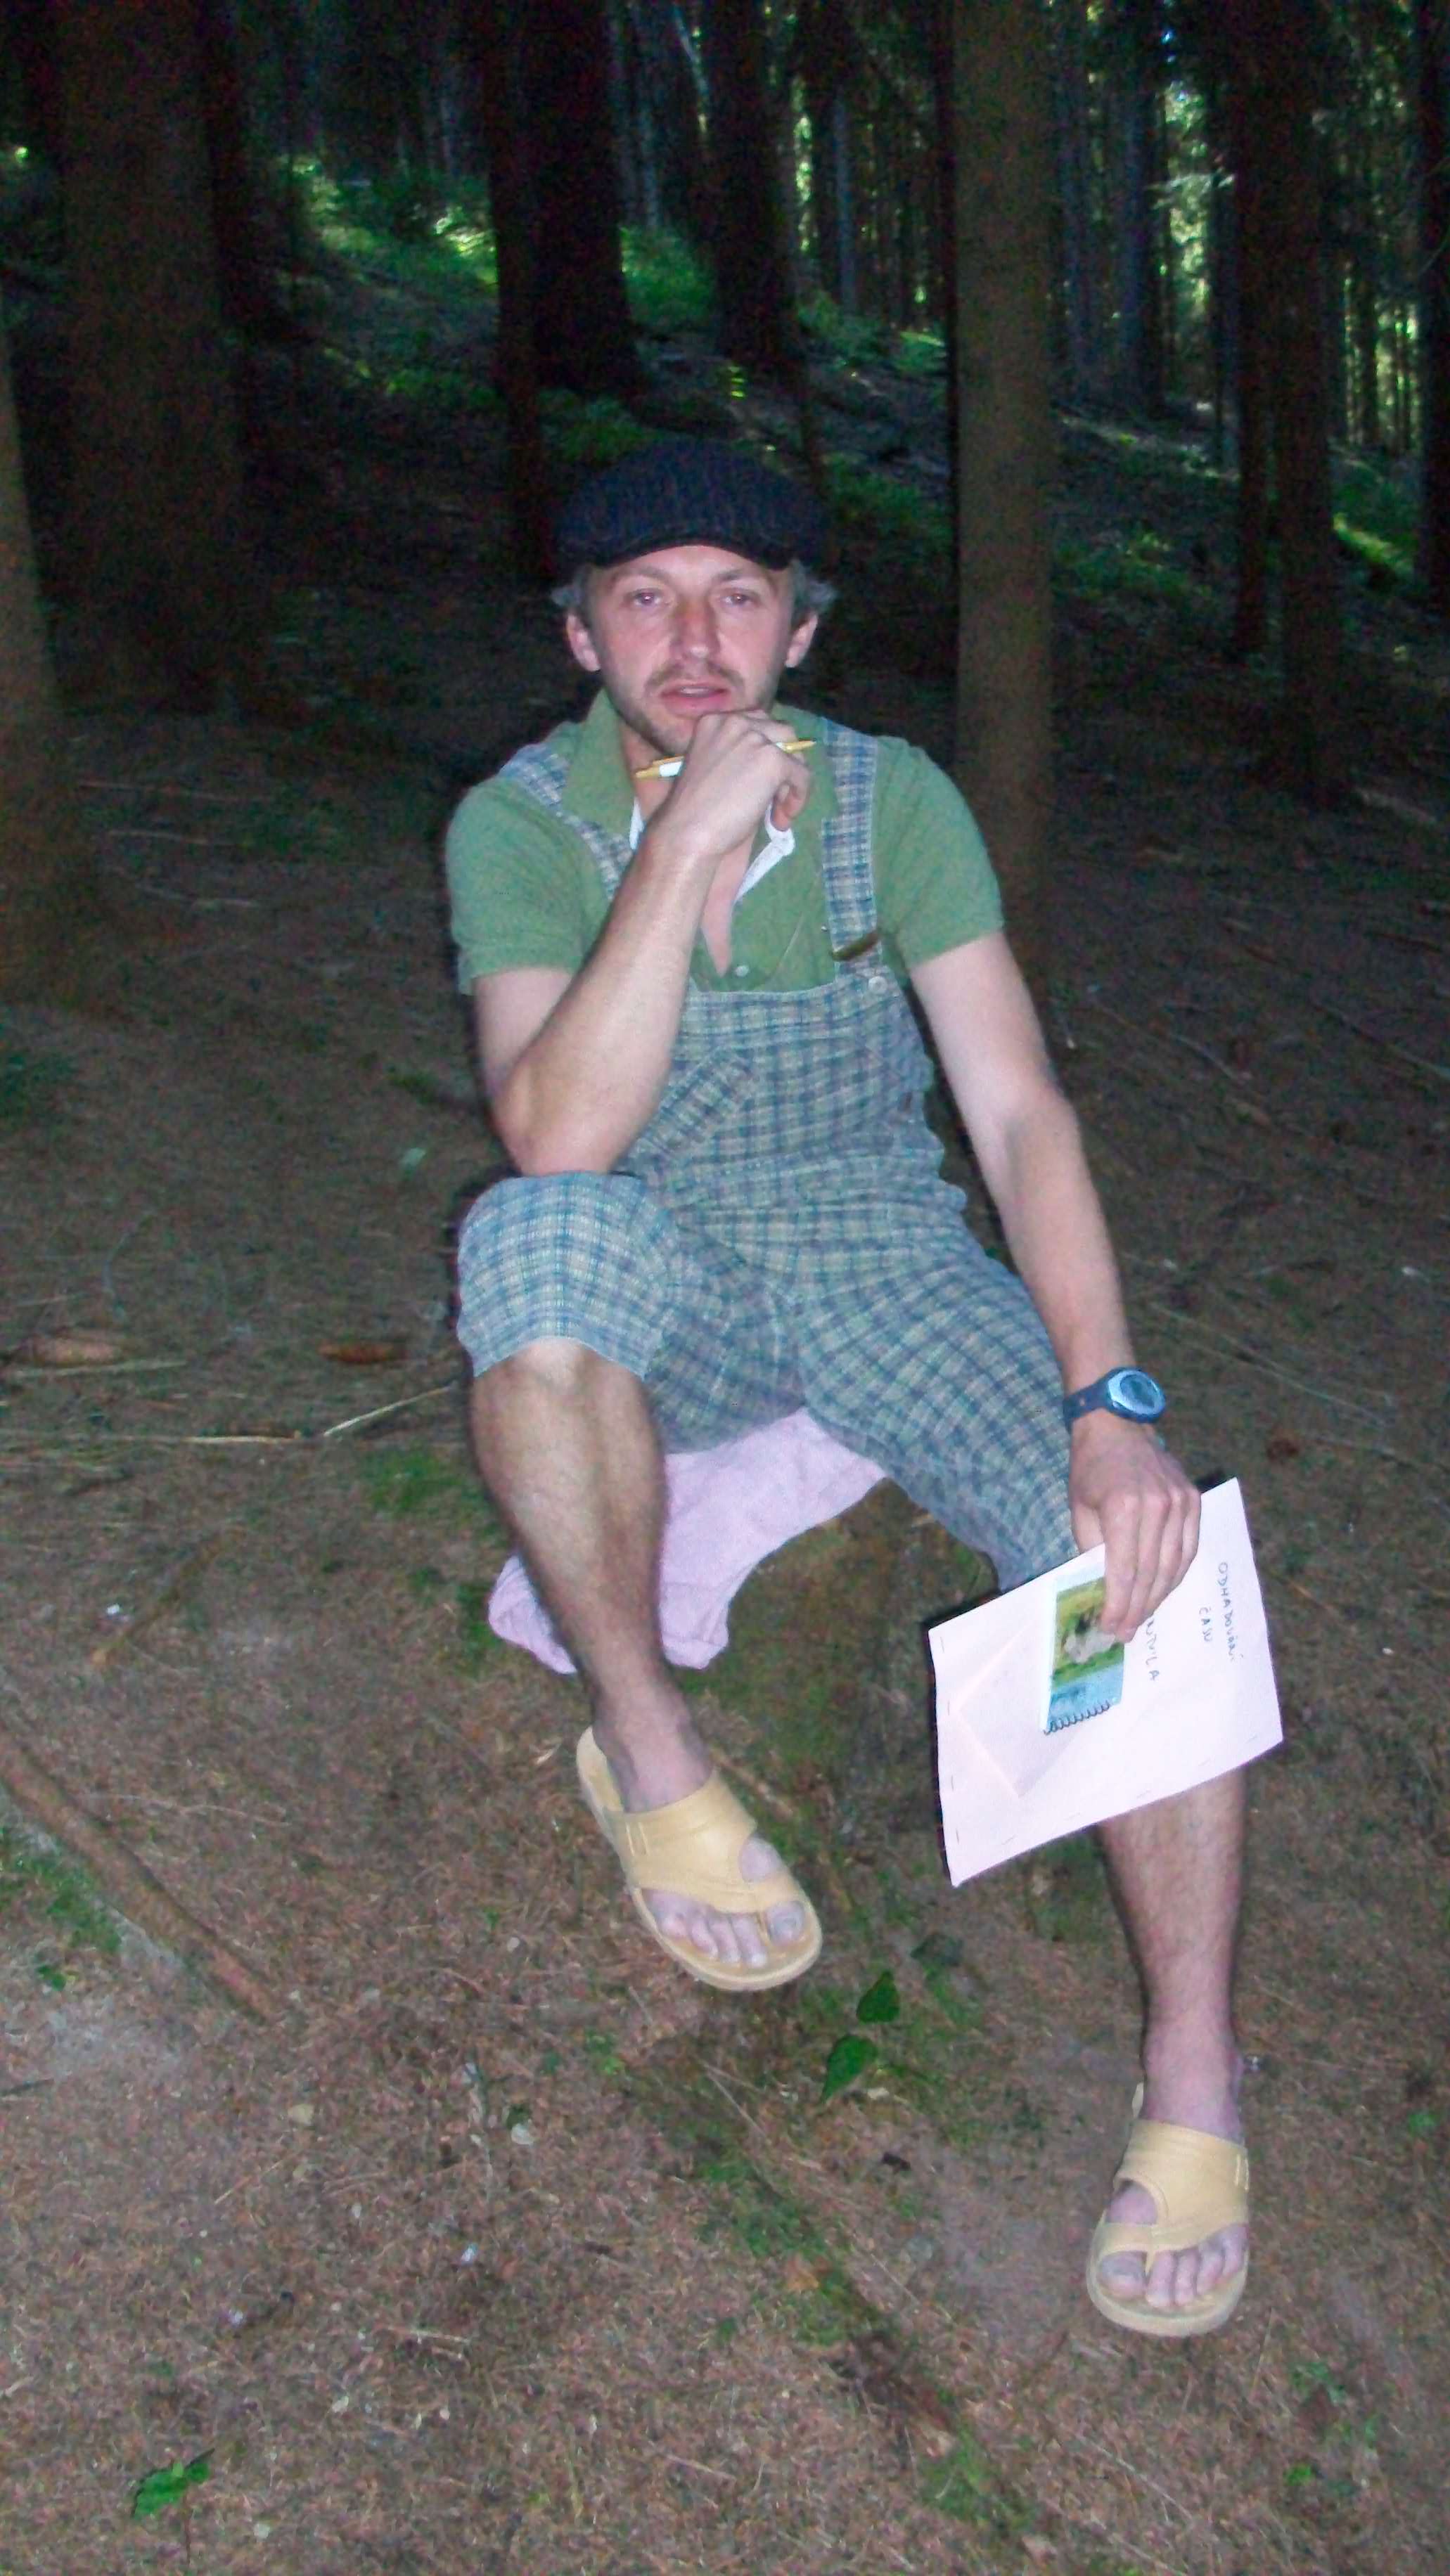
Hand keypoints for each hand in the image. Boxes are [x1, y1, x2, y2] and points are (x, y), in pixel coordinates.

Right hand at [651, 711, 811, 863]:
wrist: (687, 834)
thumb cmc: (693, 813)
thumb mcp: (714, 770)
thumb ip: (739, 758)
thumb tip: (773, 767)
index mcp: (713, 722)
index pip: (756, 724)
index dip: (765, 752)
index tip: (758, 784)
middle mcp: (734, 721)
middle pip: (780, 732)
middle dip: (783, 763)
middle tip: (773, 800)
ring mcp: (754, 738)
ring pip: (794, 752)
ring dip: (792, 781)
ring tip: (778, 811)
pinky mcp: (772, 759)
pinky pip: (801, 775)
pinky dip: (798, 798)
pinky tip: (780, 820)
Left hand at [1068, 1415, 1199, 1640]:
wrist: (1118, 1425)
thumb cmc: (1091, 1469)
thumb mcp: (1079, 1510)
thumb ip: (1092, 1550)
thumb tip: (1102, 1592)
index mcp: (1124, 1507)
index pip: (1124, 1571)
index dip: (1118, 1605)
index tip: (1110, 1627)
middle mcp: (1157, 1506)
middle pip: (1151, 1573)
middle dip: (1137, 1608)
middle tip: (1125, 1632)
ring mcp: (1181, 1502)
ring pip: (1174, 1566)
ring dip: (1158, 1597)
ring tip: (1141, 1618)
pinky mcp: (1193, 1500)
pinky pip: (1189, 1549)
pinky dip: (1176, 1574)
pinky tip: (1162, 1590)